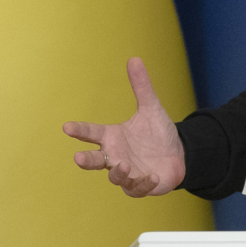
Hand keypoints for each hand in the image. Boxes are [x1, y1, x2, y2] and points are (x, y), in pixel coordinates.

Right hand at [62, 57, 186, 196]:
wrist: (177, 154)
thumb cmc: (157, 133)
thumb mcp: (151, 107)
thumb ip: (141, 86)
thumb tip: (134, 58)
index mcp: (113, 137)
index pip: (92, 132)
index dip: (80, 130)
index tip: (67, 126)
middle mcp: (116, 156)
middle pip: (95, 160)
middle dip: (87, 160)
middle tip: (78, 158)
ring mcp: (127, 172)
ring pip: (115, 177)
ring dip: (117, 172)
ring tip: (123, 165)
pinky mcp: (140, 185)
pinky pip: (137, 188)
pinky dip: (143, 183)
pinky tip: (151, 176)